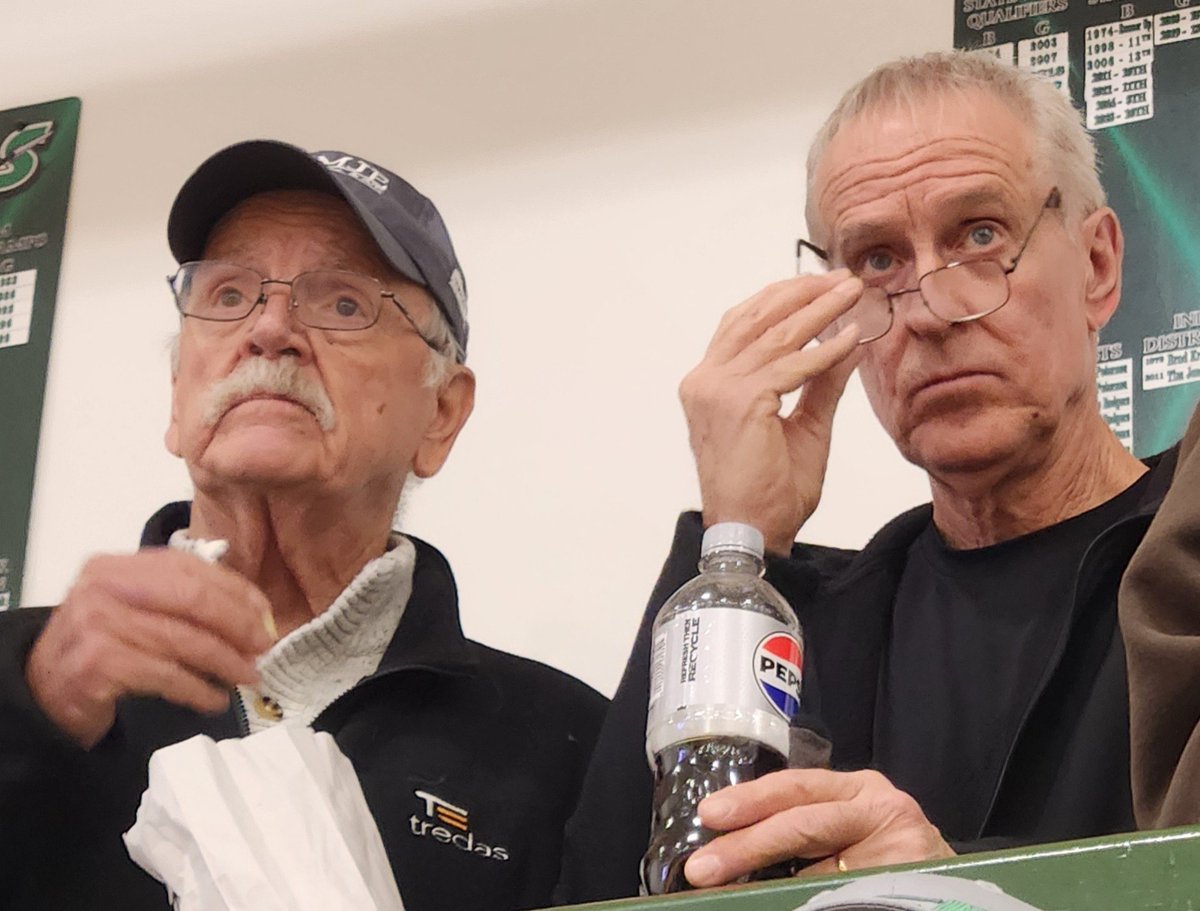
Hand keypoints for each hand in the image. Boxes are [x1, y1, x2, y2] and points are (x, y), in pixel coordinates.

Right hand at [25, 549, 274, 748]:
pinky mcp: (98, 664)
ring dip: (226, 662)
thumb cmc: (101, 647)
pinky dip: (198, 690)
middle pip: (192, 599)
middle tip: (264, 646)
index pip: (190, 569)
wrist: (43, 691)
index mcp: (118, 566)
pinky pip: (166, 676)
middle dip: (238, 623)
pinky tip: (214, 699)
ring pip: (184, 640)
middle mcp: (104, 587)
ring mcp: (98, 624)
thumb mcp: (135, 610)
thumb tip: (255, 617)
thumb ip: (184, 604)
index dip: (235, 592)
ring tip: (248, 676)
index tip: (265, 616)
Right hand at [678, 272, 863, 554]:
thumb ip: (820, 382)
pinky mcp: (742, 402)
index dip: (781, 298)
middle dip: (802, 292)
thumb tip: (846, 343)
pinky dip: (824, 350)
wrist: (752, 532)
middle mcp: (705, 380)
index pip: (742, 323)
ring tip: (852, 294)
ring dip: (819, 310)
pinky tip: (851, 338)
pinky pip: (792, 365)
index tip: (821, 285)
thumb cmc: (768, 490)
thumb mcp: (803, 424)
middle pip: (755, 316)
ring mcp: (718, 389)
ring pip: (775, 334)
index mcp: (708, 384)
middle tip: (842, 279)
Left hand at [683, 768, 953, 886]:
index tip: (709, 816)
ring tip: (737, 894)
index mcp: (857, 789)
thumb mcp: (847, 829)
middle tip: (704, 868)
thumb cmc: (887, 855)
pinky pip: (847, 895)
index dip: (750, 801)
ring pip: (821, 871)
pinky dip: (812, 902)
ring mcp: (902, 848)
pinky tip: (788, 905)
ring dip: (777, 888)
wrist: (958, 887)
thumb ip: (802, 831)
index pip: (795, 788)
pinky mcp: (914, 879)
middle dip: (747, 847)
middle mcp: (882, 808)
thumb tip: (728, 855)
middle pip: (803, 823)